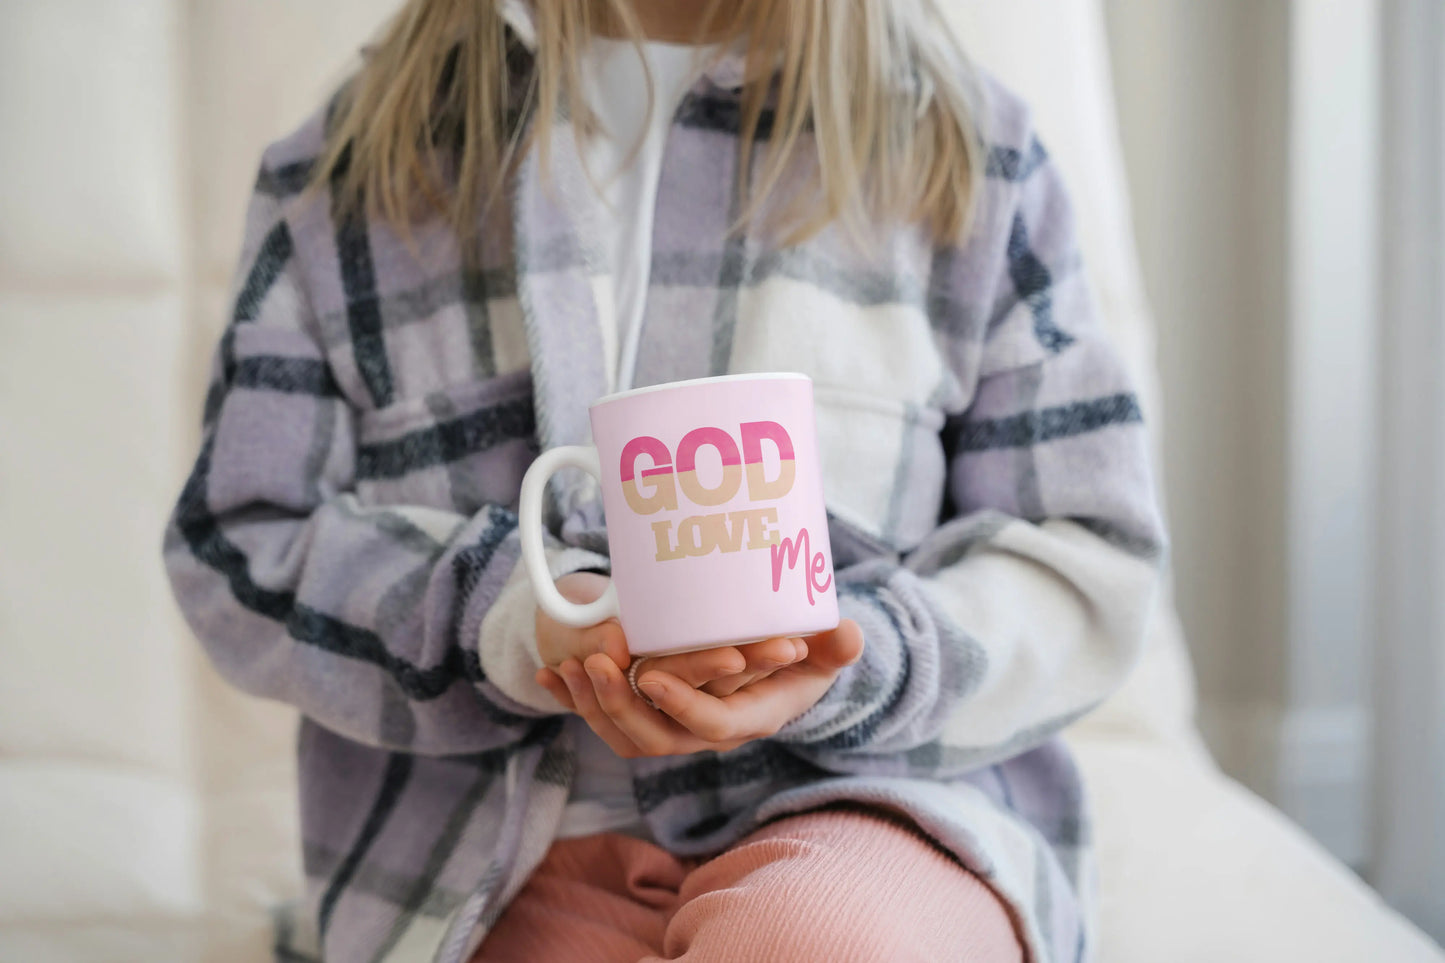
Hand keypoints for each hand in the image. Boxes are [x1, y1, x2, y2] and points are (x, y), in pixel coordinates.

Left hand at [543, 619, 863, 757]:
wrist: (777, 672)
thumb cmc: (802, 658)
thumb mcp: (821, 652)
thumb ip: (833, 647)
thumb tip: (848, 634)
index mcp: (746, 719)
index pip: (711, 725)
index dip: (681, 704)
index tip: (652, 675)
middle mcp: (704, 732)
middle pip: (655, 736)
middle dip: (620, 704)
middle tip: (596, 664)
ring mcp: (673, 727)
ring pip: (624, 732)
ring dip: (591, 703)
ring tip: (569, 666)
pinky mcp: (647, 715)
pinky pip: (604, 718)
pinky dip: (573, 699)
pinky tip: (547, 674)